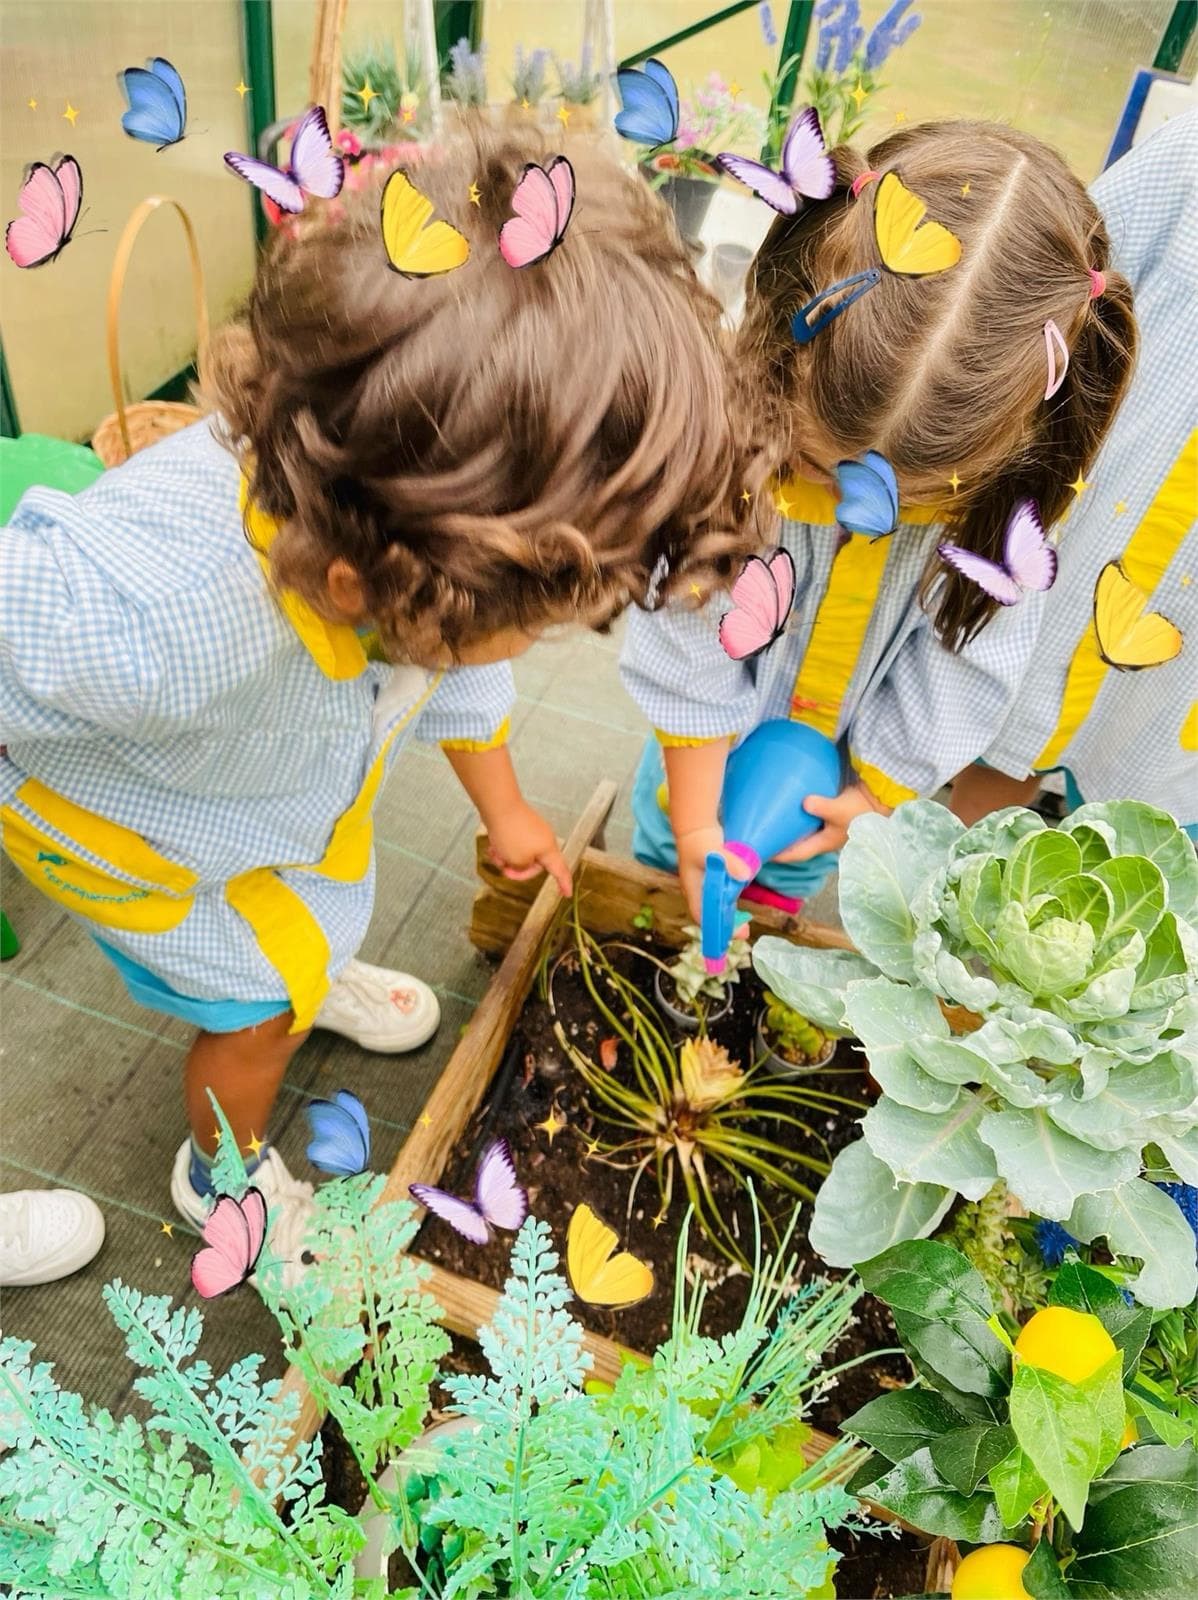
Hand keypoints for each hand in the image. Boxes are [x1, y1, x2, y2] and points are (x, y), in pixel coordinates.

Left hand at [486, 802, 571, 895]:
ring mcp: (534, 830)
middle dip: (517, 869)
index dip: (564, 884)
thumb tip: (523, 863)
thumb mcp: (517, 860)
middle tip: (503, 869)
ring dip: (507, 857)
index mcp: (549, 850)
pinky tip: (493, 845)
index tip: (567, 894)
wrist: (500, 805)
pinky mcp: (522, 824)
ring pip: (522, 853)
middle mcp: (545, 839)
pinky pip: (516, 842)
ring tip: (494, 853)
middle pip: (535, 863)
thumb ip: (523, 868)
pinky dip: (505, 847)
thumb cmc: (511, 833)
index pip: (560, 871)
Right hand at [675, 824, 751, 928]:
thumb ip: (729, 862)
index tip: (731, 932)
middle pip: (710, 915)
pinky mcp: (714, 881)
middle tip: (745, 932)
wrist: (695, 827)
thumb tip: (746, 875)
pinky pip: (722, 898)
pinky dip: (731, 905)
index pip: (701, 915)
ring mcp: (706, 887)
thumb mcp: (714, 851)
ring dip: (729, 917)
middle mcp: (699, 892)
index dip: (715, 926)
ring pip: (717, 908)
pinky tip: (742, 909)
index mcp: (694, 889)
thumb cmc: (698, 840)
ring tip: (745, 925)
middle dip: (726, 926)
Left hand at [772, 782, 890, 863]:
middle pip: (798, 846)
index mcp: (824, 843)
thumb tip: (804, 802)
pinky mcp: (830, 818)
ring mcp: (828, 830)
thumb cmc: (859, 809)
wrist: (878, 800)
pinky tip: (791, 811)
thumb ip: (821, 806)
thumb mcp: (839, 810)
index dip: (780, 855)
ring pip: (804, 835)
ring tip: (772, 827)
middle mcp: (824, 839)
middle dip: (782, 845)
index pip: (797, 854)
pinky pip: (810, 822)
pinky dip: (799, 820)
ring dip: (790, 833)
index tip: (762, 853)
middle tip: (763, 840)